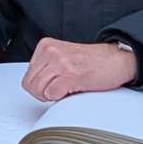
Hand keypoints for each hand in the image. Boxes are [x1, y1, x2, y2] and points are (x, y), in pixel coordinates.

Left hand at [21, 38, 137, 101]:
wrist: (115, 59)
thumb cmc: (92, 62)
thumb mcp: (61, 57)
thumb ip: (45, 67)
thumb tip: (32, 86)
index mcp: (45, 46)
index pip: (27, 76)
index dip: (40, 86)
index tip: (54, 83)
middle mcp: (50, 51)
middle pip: (30, 85)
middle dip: (44, 93)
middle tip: (60, 87)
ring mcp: (59, 62)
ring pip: (39, 91)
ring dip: (53, 95)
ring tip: (68, 86)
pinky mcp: (69, 74)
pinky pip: (52, 95)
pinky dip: (62, 97)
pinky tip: (74, 88)